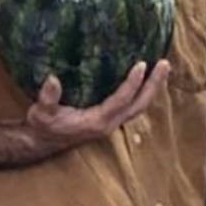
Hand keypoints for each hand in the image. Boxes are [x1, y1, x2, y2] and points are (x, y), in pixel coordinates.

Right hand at [23, 60, 169, 150]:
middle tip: (165, 63)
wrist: (42, 142)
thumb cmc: (43, 126)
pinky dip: (143, 91)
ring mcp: (112, 122)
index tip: (142, 64)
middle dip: (154, 85)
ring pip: (139, 106)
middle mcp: (110, 123)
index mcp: (97, 121)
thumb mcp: (41, 112)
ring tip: (163, 67)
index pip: (121, 100)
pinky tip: (147, 77)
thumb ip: (48, 98)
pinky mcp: (110, 119)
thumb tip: (53, 79)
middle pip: (140, 104)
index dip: (132, 83)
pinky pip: (132, 105)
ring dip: (153, 88)